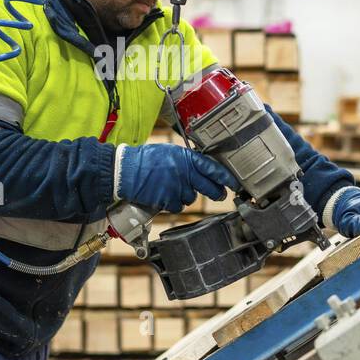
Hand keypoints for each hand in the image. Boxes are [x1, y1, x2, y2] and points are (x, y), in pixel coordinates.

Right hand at [115, 144, 238, 212]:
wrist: (125, 171)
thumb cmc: (144, 160)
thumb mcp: (168, 152)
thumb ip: (185, 160)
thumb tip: (198, 168)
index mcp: (185, 158)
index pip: (212, 168)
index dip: (225, 177)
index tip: (234, 183)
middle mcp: (184, 172)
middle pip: (209, 187)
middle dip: (216, 192)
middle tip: (220, 194)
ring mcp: (177, 187)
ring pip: (191, 198)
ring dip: (186, 196)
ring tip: (173, 189)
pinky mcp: (168, 200)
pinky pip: (178, 206)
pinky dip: (173, 204)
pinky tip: (164, 196)